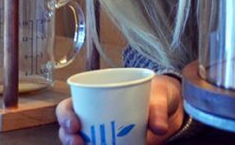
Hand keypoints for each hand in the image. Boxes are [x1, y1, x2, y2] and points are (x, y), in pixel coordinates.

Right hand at [56, 74, 183, 144]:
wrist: (169, 107)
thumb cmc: (157, 94)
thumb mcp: (158, 96)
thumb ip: (158, 110)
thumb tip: (160, 129)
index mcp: (96, 98)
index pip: (69, 106)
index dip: (65, 116)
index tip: (74, 125)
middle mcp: (93, 117)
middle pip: (69, 130)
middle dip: (68, 138)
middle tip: (78, 143)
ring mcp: (101, 133)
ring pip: (80, 142)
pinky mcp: (111, 143)